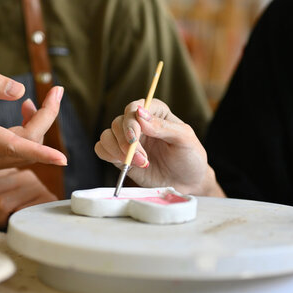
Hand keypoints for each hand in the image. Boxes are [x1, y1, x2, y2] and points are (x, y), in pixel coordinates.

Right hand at [0, 63, 66, 169]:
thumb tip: (21, 91)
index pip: (11, 145)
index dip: (39, 151)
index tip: (61, 158)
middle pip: (28, 142)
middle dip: (47, 116)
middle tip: (56, 91)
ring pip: (29, 147)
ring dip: (40, 122)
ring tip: (31, 101)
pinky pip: (25, 149)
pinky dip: (33, 129)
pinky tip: (27, 110)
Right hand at [95, 98, 223, 196]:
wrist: (188, 184)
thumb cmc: (190, 158)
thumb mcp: (184, 140)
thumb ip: (163, 127)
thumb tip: (140, 115)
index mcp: (155, 113)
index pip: (134, 108)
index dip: (131, 122)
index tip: (135, 138)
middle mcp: (139, 123)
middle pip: (118, 122)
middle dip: (127, 142)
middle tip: (143, 159)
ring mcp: (127, 140)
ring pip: (107, 135)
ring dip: (118, 151)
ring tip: (140, 164)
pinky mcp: (119, 156)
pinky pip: (102, 149)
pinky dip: (108, 155)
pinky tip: (125, 165)